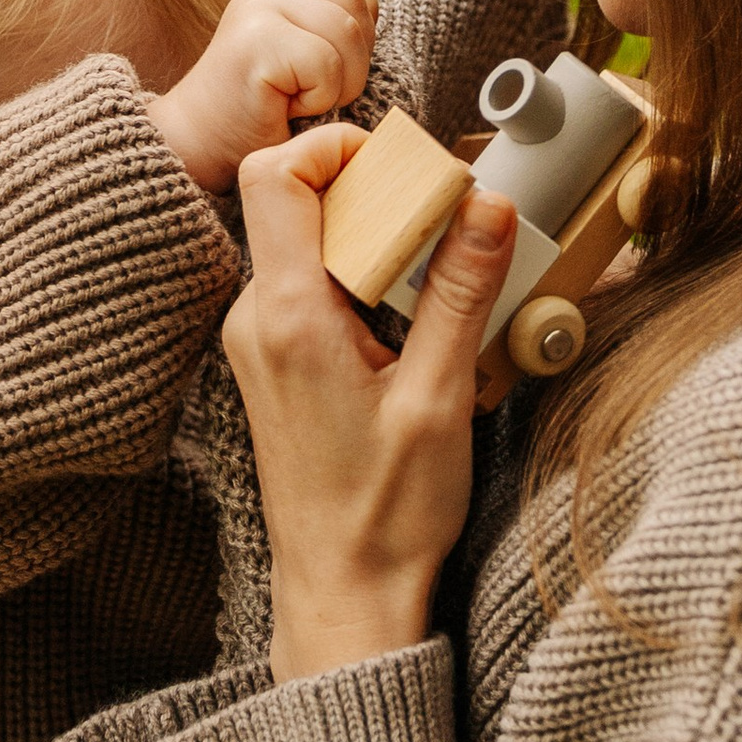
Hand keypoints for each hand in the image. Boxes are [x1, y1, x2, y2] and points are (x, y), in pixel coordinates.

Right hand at [149, 0, 377, 194]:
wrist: (196, 152)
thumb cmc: (256, 121)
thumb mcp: (300, 64)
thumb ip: (328, 32)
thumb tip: (374, 20)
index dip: (359, 27)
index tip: (330, 70)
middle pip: (354, 0)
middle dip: (356, 57)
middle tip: (317, 93)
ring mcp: (257, 12)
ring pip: (346, 28)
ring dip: (340, 80)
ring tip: (304, 103)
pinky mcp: (255, 42)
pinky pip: (325, 62)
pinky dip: (320, 97)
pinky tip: (288, 109)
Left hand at [223, 123, 516, 679]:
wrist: (343, 596)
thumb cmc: (386, 514)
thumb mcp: (439, 397)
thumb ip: (460, 292)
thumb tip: (486, 205)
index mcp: (287, 317)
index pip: (276, 177)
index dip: (334, 146)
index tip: (402, 162)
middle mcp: (256, 320)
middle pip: (295, 203)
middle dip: (373, 193)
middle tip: (445, 220)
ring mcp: (258, 343)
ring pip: (307, 245)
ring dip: (374, 242)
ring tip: (440, 280)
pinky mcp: (274, 364)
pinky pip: (311, 288)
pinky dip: (363, 282)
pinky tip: (414, 324)